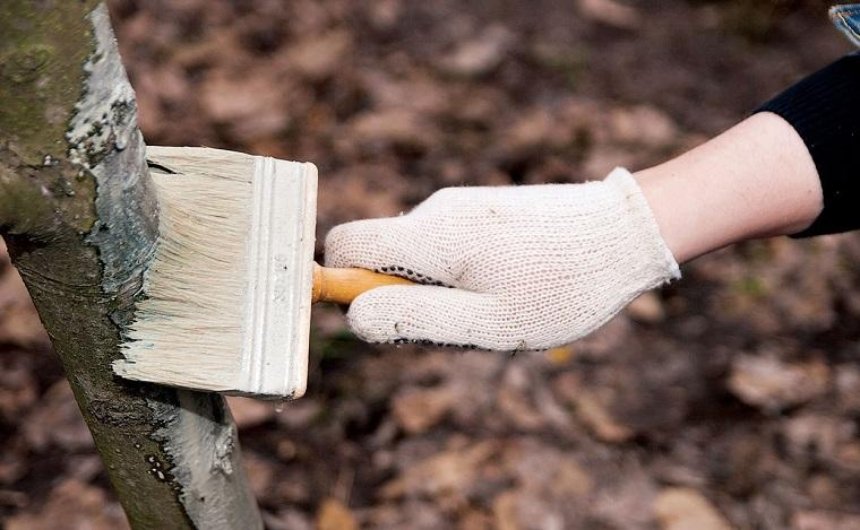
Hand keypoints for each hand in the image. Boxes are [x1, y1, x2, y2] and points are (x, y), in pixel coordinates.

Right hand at [324, 168, 679, 350]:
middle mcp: (438, 211)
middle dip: (405, 298)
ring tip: (502, 305)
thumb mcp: (489, 321)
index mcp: (431, 235)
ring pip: (418, 257)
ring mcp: (462, 206)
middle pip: (382, 257)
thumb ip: (415, 318)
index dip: (343, 283)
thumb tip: (354, 316)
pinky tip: (514, 287)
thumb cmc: (564, 287)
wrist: (631, 232)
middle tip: (467, 321)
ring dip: (441, 292)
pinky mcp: (484, 209)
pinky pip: (448, 248)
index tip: (382, 314)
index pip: (344, 244)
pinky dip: (463, 276)